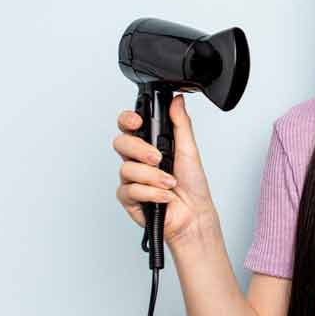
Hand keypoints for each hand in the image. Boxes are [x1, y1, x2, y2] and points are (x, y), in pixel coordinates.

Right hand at [112, 93, 218, 245]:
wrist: (194, 214)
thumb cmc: (192, 184)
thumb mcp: (189, 150)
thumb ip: (181, 123)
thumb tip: (177, 101)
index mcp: (150, 144)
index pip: (129, 125)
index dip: (128, 119)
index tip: (137, 121)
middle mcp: (138, 159)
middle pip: (121, 143)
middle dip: (140, 149)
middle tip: (158, 157)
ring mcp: (132, 178)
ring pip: (127, 169)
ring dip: (153, 176)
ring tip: (170, 183)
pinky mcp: (129, 198)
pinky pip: (130, 190)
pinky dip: (151, 193)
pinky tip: (164, 197)